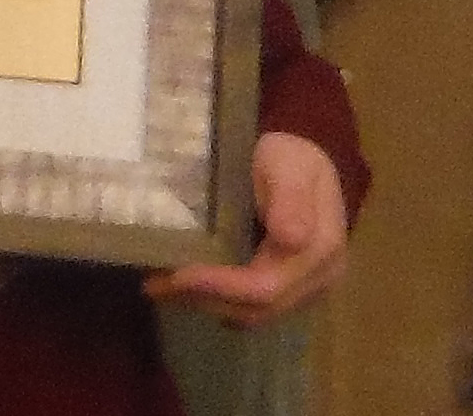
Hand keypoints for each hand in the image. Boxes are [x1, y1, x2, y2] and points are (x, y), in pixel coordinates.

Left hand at [149, 132, 348, 327]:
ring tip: (161, 288)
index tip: (177, 276)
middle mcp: (316, 280)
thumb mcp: (290, 166)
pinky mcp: (288, 288)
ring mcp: (304, 289)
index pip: (265, 287)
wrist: (305, 163)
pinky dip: (218, 300)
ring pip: (252, 314)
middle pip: (256, 309)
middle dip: (204, 300)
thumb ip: (291, 199)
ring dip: (206, 305)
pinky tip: (186, 286)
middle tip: (154, 286)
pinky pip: (252, 305)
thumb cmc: (291, 158)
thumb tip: (290, 239)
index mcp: (319, 252)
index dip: (220, 287)